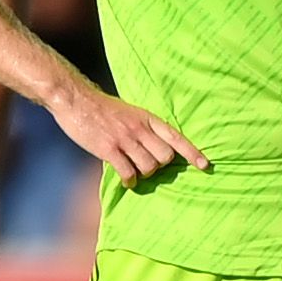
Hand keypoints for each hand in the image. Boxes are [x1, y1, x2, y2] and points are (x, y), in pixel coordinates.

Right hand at [52, 81, 208, 184]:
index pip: (176, 136)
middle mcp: (140, 128)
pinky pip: (128, 172)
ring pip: (149, 167)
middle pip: (165, 157)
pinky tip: (126, 179)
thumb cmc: (101, 108)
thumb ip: (143, 128)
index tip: (205, 165)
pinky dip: (130, 180)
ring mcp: (125, 139)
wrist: (76, 100)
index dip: (192, 153)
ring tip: (133, 172)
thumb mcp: (129, 112)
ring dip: (143, 174)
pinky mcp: (109, 149)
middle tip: (146, 165)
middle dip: (159, 166)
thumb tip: (154, 148)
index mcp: (147, 118)